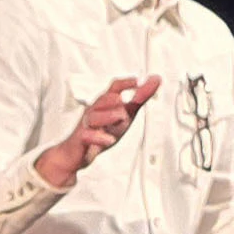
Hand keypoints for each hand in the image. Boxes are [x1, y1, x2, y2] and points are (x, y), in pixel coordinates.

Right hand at [34, 76, 161, 187]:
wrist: (77, 154)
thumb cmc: (101, 130)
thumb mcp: (125, 114)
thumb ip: (139, 98)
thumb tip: (156, 79)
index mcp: (105, 104)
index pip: (113, 88)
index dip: (124, 83)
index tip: (137, 81)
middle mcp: (94, 112)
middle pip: (101, 100)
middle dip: (111, 100)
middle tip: (124, 101)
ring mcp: (86, 126)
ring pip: (93, 118)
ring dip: (107, 117)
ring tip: (122, 117)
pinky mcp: (80, 141)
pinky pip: (86, 137)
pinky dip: (98, 138)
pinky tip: (109, 140)